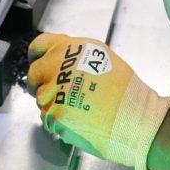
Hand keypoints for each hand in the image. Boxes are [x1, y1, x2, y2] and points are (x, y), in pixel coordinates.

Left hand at [27, 33, 169, 169]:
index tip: (39, 65)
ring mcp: (54, 91)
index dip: (37, 57)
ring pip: (40, 99)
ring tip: (76, 109)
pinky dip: (58, 123)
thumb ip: (73, 55)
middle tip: (58, 94)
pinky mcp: (55, 114)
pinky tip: (77, 121)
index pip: (38, 46)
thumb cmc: (124, 90)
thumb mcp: (99, 57)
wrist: (135, 117)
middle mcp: (57, 65)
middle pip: (34, 74)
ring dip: (53, 105)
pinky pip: (47, 119)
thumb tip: (56, 60)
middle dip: (42, 85)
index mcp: (69, 48)